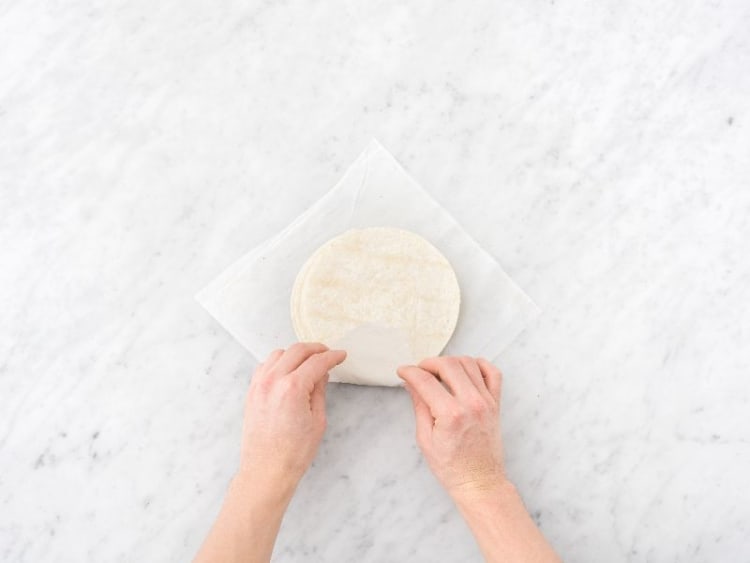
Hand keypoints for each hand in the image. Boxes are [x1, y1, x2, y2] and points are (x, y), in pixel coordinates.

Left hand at [239, 343, 345, 490]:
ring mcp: (259, 385)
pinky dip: (278, 362)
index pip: (317, 362)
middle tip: (328, 354)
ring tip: (309, 361)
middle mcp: (273, 381)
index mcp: (292, 388)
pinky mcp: (251, 392)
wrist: (266, 470)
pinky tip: (288, 370)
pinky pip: (264, 366)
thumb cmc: (293, 452)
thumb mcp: (317, 421)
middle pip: (297, 350)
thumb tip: (322, 374)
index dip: (332, 356)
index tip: (340, 355)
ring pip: (279, 354)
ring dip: (296, 353)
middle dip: (316, 349)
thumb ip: (319, 391)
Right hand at [397, 356, 504, 499]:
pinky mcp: (496, 404)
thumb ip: (419, 406)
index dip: (410, 372)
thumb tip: (411, 384)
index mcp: (451, 415)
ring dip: (451, 362)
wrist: (479, 482)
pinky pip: (492, 373)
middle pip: (448, 365)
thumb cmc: (452, 468)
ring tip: (439, 371)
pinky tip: (466, 369)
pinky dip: (479, 364)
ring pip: (469, 363)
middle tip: (419, 370)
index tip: (403, 371)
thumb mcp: (425, 439)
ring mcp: (486, 402)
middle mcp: (471, 404)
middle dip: (429, 363)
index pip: (425, 380)